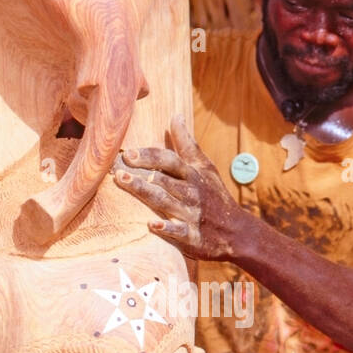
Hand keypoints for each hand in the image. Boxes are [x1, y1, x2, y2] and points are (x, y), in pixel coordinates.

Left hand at [113, 113, 245, 260]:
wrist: (237, 231)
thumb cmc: (214, 195)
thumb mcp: (205, 168)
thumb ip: (187, 144)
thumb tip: (175, 116)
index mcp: (192, 175)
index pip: (170, 161)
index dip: (149, 156)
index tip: (128, 153)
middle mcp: (192, 193)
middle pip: (163, 180)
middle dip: (140, 174)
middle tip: (115, 169)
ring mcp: (192, 215)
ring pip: (166, 202)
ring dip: (144, 192)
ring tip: (123, 183)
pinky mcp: (194, 237)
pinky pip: (179, 232)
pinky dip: (167, 229)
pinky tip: (151, 225)